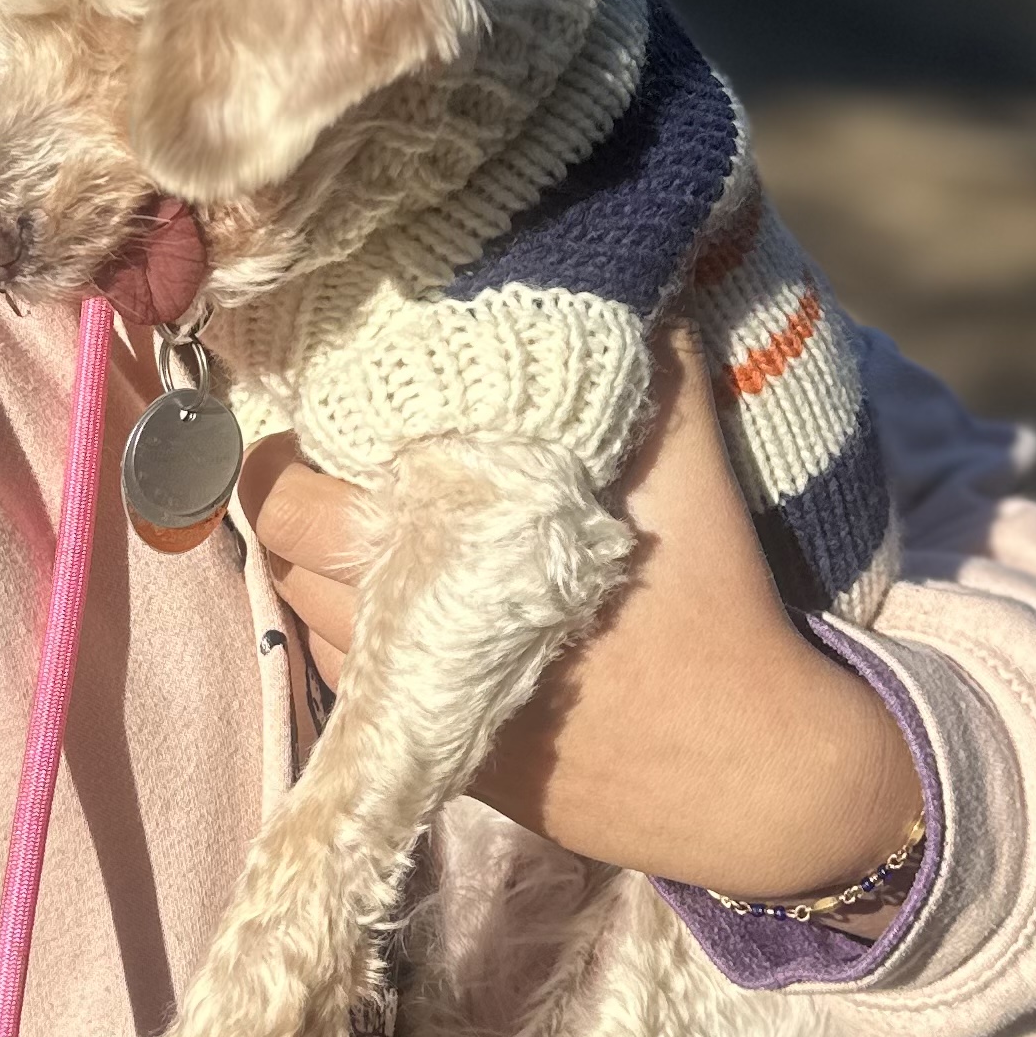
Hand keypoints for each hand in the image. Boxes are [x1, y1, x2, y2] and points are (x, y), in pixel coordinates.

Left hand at [243, 327, 921, 905]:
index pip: (291, 494)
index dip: (286, 444)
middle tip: (334, 457)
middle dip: (292, 501)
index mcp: (444, 546)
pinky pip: (357, 688)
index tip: (317, 407)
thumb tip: (633, 269)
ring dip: (320, 573)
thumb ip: (647, 352)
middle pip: (282, 558)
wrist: (753, 767)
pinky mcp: (447, 761)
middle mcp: (408, 633)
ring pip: (308, 625)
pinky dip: (360, 637)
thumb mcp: (686, 453)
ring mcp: (423, 705)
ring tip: (369, 524)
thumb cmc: (714, 595)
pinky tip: (412, 600)